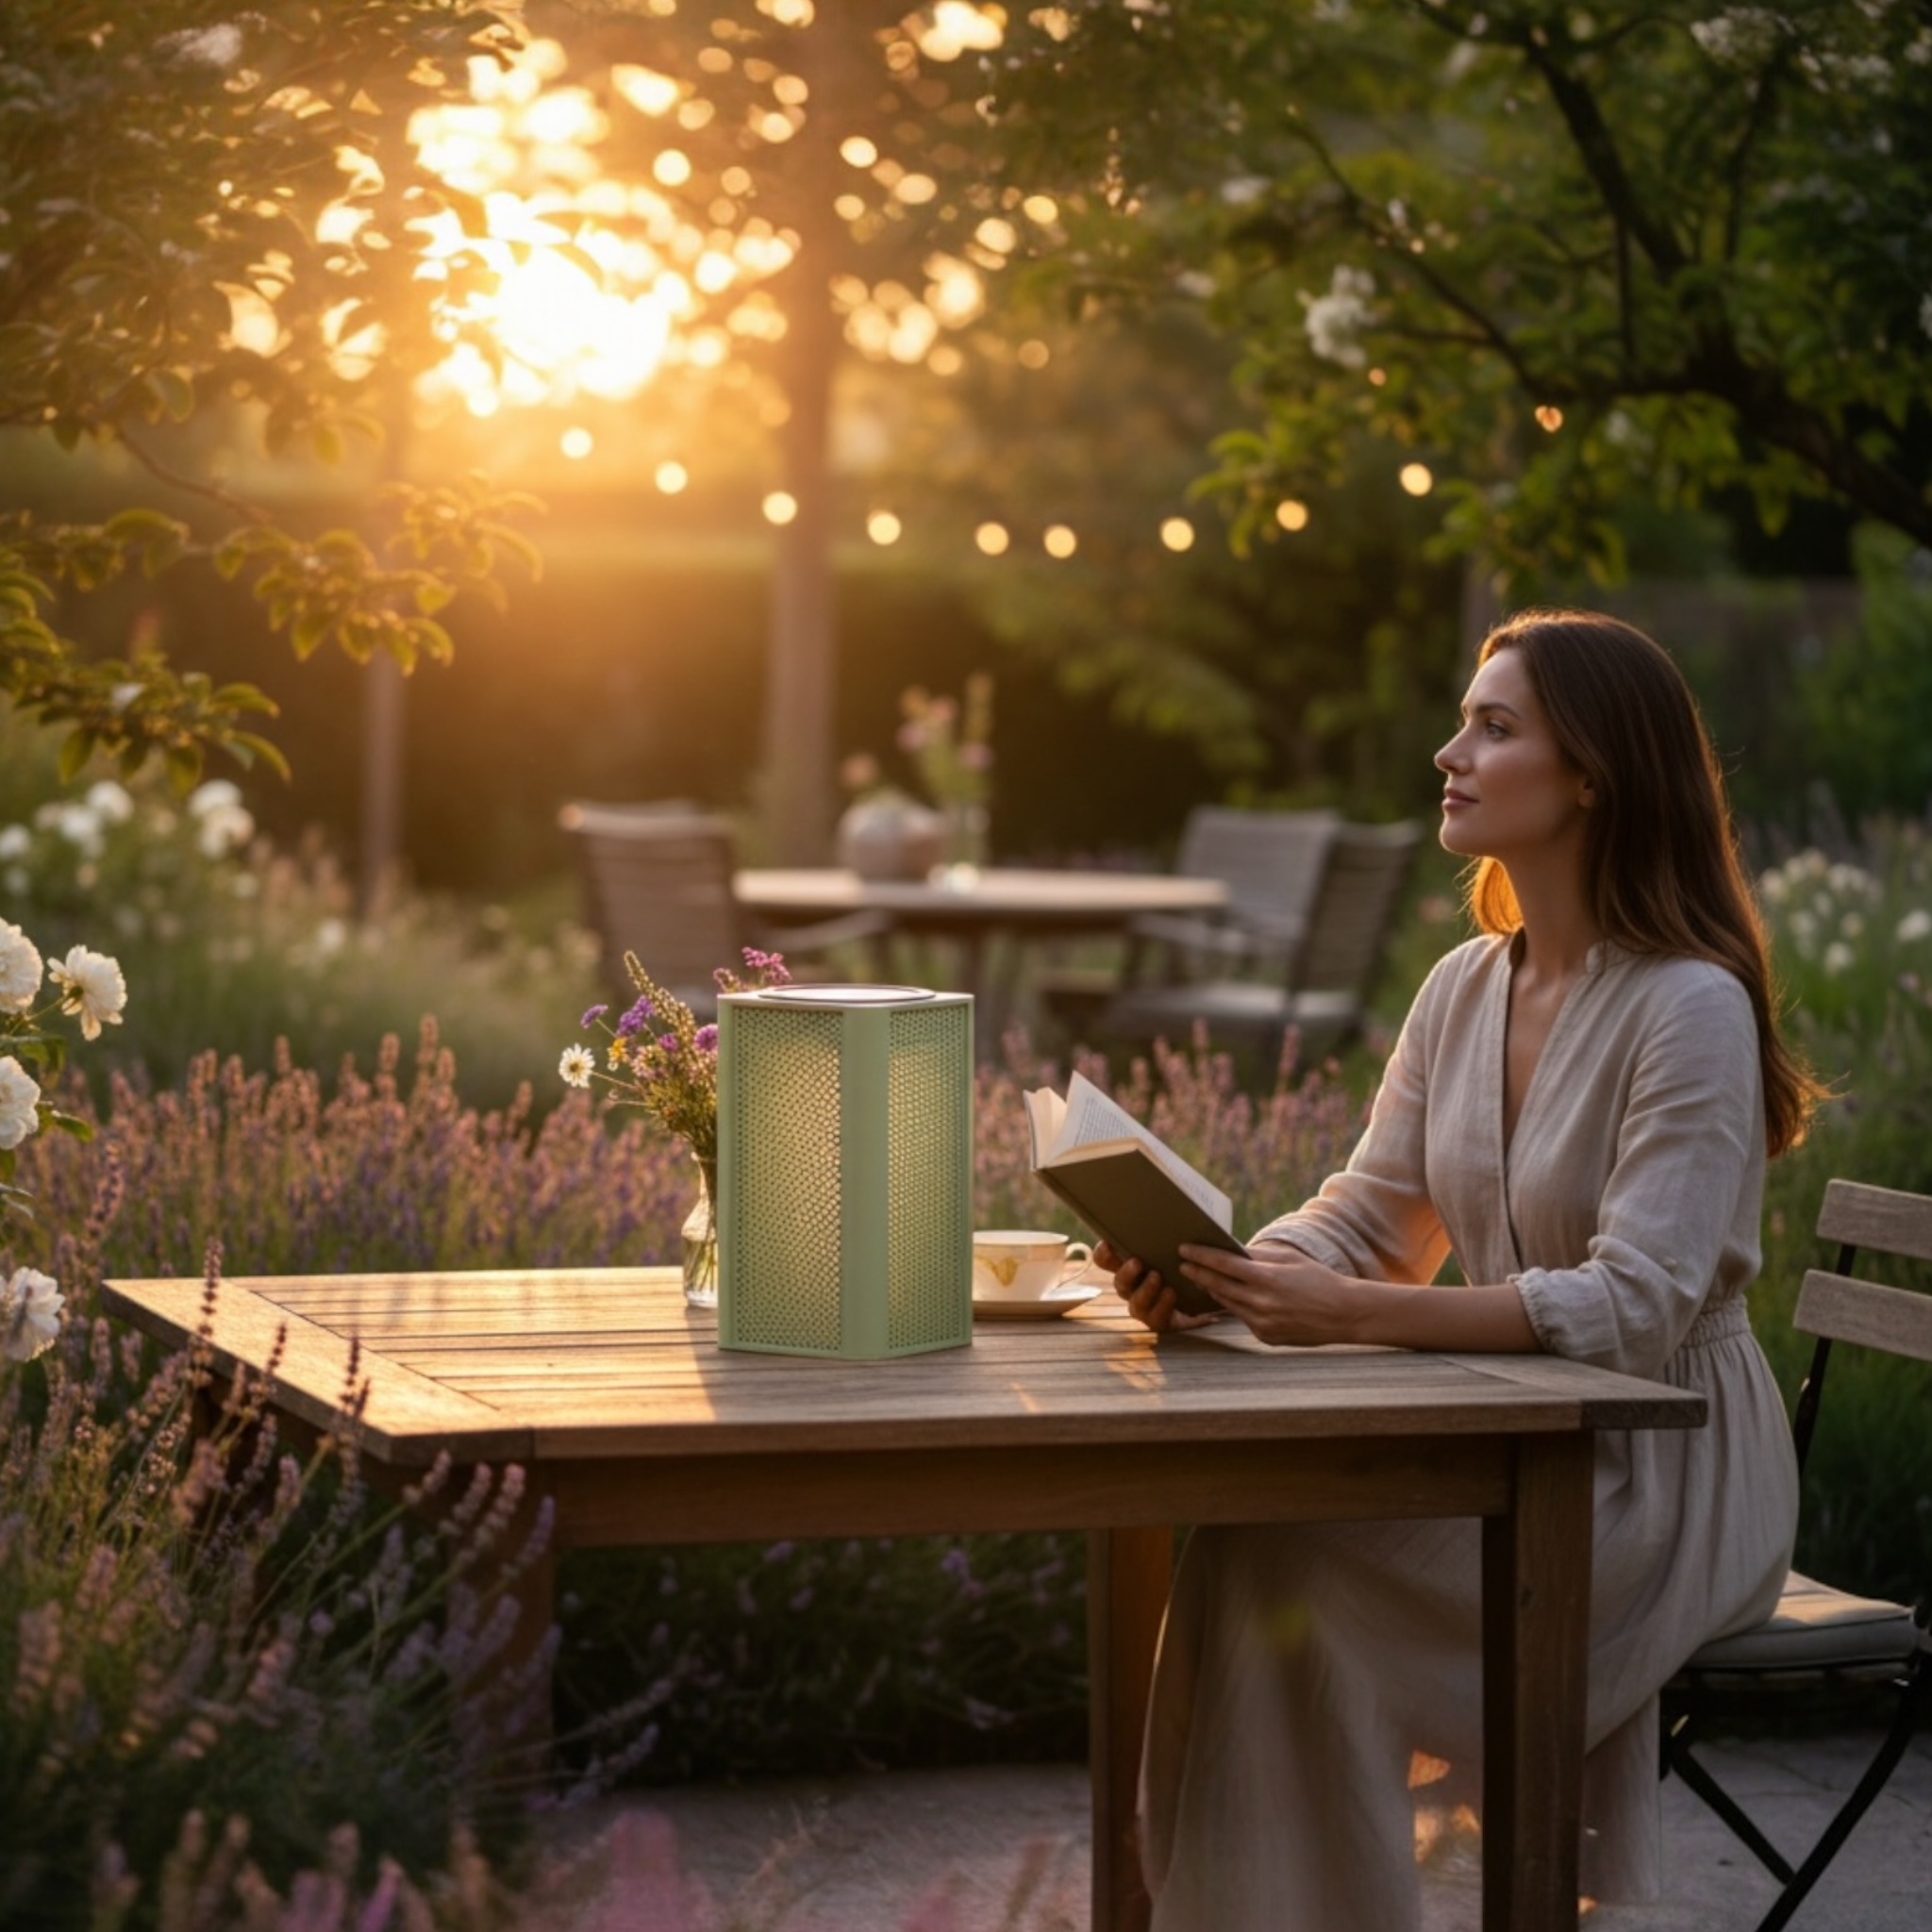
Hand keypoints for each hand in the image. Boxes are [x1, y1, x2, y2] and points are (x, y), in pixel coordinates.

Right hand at [1094, 1240, 1221, 1333]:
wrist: (1210, 1295)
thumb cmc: (1188, 1261)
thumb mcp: (1177, 1245)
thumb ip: (1167, 1232)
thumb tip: (1166, 1196)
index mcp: (1131, 1265)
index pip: (1105, 1260)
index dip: (1103, 1253)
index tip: (1108, 1243)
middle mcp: (1133, 1287)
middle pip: (1118, 1283)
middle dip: (1125, 1273)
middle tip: (1137, 1261)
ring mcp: (1145, 1307)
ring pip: (1134, 1304)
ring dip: (1144, 1290)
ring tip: (1157, 1277)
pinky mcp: (1160, 1321)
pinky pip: (1155, 1317)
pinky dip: (1162, 1305)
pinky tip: (1172, 1293)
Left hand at [1173, 1241, 1358, 1346]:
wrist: (1344, 1314)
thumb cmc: (1319, 1280)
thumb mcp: (1290, 1259)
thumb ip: (1259, 1256)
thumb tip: (1231, 1250)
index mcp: (1267, 1279)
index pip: (1223, 1264)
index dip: (1201, 1256)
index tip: (1183, 1249)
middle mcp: (1261, 1303)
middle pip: (1218, 1286)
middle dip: (1198, 1274)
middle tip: (1181, 1264)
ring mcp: (1262, 1323)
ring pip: (1227, 1304)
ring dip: (1213, 1291)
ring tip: (1200, 1278)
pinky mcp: (1265, 1337)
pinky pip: (1244, 1318)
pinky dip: (1238, 1306)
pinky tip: (1231, 1297)